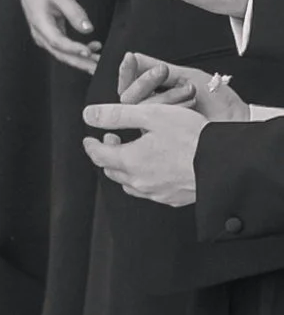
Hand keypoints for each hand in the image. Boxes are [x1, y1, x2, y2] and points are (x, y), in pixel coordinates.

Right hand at [18, 0, 99, 74]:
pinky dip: (78, 51)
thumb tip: (88, 29)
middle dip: (80, 62)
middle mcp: (40, 35)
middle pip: (60, 54)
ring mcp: (44, 38)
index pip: (57, 41)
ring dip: (81, 59)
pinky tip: (93, 48)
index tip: (89, 51)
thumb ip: (74, 12)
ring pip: (63, 54)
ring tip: (99, 61)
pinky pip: (64, 49)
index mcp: (39, 23)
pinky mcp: (50, 37)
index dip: (73, 49)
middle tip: (97, 68)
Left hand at [83, 96, 205, 207]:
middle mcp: (141, 182)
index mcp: (131, 162)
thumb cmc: (192, 136)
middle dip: (107, 155)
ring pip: (130, 184)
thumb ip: (117, 115)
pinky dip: (143, 179)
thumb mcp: (151, 115)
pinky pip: (150, 192)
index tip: (89, 139)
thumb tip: (89, 115)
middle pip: (112, 171)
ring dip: (124, 169)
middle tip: (113, 140)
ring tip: (132, 153)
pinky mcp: (174, 199)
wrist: (226, 163)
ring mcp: (158, 193)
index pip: (99, 156)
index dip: (91, 145)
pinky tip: (154, 168)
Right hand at [117, 51, 249, 122]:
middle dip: (146, 81)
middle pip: (128, 96)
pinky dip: (171, 107)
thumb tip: (133, 57)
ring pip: (139, 108)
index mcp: (155, 95)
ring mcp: (156, 126)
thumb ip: (156, 67)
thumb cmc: (217, 101)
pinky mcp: (161, 140)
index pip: (129, 83)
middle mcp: (152, 111)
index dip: (127, 70)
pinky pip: (151, 121)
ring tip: (189, 91)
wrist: (235, 120)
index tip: (130, 58)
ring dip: (166, 95)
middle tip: (163, 71)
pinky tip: (190, 103)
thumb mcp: (185, 76)